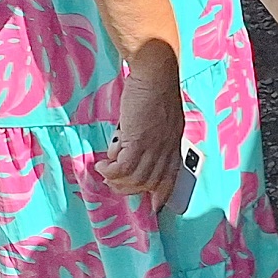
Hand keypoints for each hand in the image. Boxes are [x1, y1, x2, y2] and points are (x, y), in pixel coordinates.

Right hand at [102, 53, 185, 206]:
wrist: (155, 72)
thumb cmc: (155, 89)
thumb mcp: (161, 118)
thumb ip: (154, 135)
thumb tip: (133, 148)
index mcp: (174, 142)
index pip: (172, 175)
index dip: (163, 193)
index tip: (155, 206)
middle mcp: (167, 147)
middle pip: (150, 182)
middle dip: (130, 188)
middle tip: (114, 182)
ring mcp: (154, 145)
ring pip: (136, 178)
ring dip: (117, 179)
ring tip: (106, 171)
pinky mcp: (138, 139)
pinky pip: (123, 167)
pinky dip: (110, 169)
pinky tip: (103, 163)